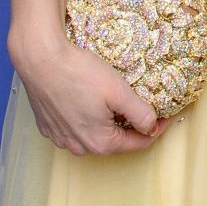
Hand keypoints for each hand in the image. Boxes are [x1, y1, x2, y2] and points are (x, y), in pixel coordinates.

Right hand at [14, 36, 169, 155]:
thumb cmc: (78, 73)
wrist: (40, 59)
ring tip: (116, 101)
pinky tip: (89, 99)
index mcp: (100, 143)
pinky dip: (86, 118)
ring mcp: (60, 138)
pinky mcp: (47, 126)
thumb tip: (152, 126)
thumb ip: (140, 113)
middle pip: (115, 141)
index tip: (166, 115)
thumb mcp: (119, 91)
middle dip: (131, 126)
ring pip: (93, 134)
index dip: (156, 129)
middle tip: (143, 105)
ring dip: (107, 122)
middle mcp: (78, 147)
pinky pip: (74, 127)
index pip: (138, 143)